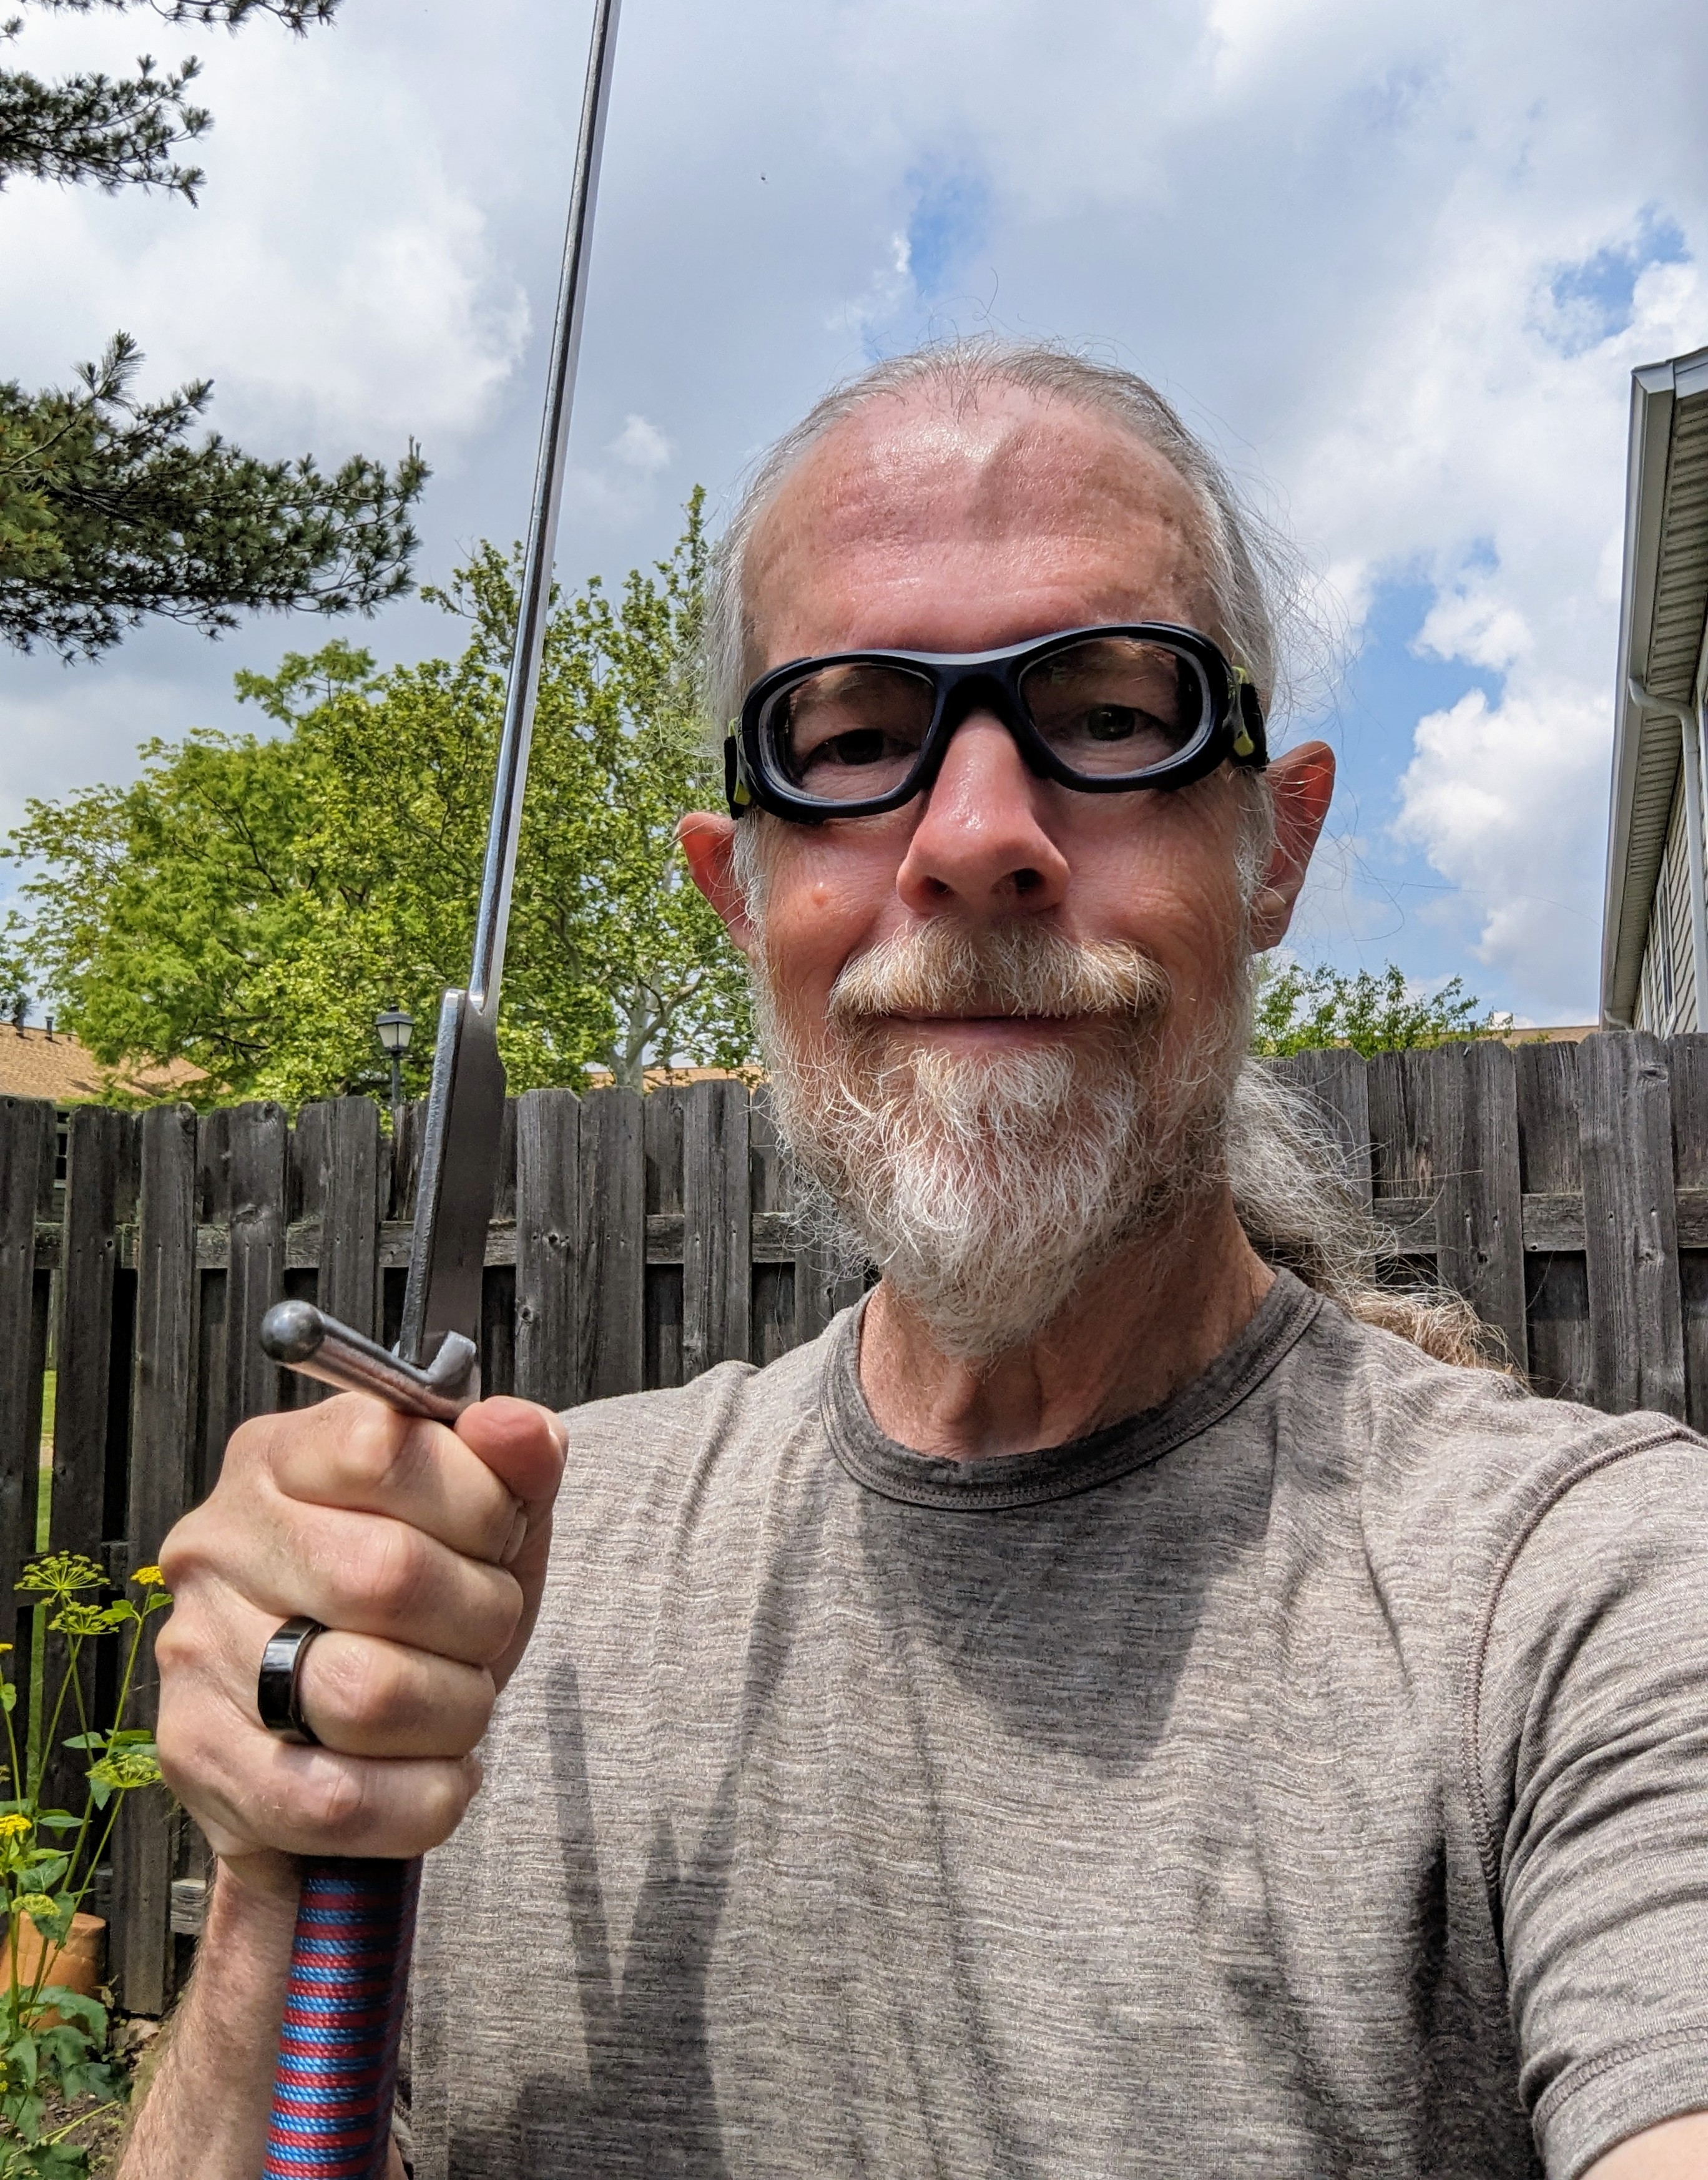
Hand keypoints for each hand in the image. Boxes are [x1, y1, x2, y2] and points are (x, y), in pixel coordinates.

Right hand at [154, 1394, 564, 1891]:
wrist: (348, 1735)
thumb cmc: (422, 1604)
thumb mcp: (484, 1518)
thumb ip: (517, 1460)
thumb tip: (520, 1428)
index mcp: (282, 1456)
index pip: (387, 1447)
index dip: (476, 1504)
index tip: (494, 1539)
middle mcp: (219, 1542)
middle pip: (389, 1576)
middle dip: (480, 1619)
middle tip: (483, 1634)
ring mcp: (196, 1650)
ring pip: (367, 1695)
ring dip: (455, 1713)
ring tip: (453, 1703)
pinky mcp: (197, 1758)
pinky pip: (335, 1799)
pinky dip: (420, 1799)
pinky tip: (434, 1776)